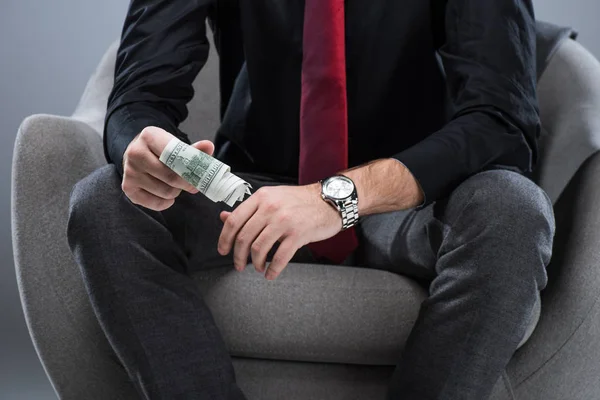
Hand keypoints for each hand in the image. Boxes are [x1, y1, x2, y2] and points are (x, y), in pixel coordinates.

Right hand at [121, 126, 214, 210]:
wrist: (137, 153)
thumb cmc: (161, 151)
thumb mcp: (175, 145)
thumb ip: (193, 149)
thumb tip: (209, 146)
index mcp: (149, 136)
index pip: (175, 155)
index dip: (190, 168)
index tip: (199, 176)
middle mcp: (135, 152)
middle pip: (170, 177)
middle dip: (186, 183)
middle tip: (192, 184)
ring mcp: (129, 171)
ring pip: (165, 191)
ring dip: (176, 192)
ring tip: (176, 186)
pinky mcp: (127, 187)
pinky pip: (155, 203)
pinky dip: (166, 202)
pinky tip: (168, 196)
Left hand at [218, 184, 340, 279]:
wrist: (329, 200)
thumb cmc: (300, 201)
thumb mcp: (271, 198)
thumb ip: (248, 209)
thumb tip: (223, 217)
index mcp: (261, 198)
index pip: (234, 220)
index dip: (225, 239)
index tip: (223, 250)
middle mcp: (270, 208)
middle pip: (244, 237)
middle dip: (238, 256)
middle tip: (238, 265)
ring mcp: (284, 221)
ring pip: (259, 248)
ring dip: (255, 263)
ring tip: (258, 268)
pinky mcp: (298, 234)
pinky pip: (280, 257)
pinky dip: (272, 270)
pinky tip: (270, 274)